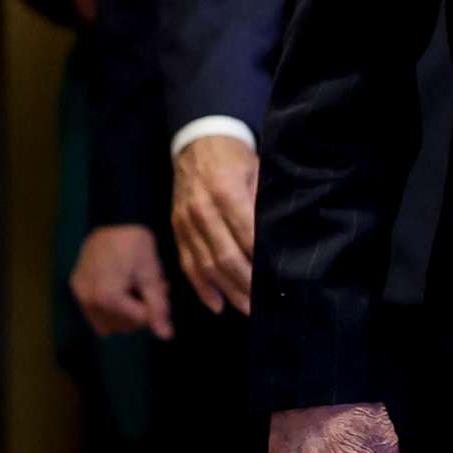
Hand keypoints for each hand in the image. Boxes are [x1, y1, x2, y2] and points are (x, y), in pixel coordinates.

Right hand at [69, 223, 173, 339]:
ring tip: (134, 288)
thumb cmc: (135, 243)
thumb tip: (166, 336)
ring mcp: (79, 297)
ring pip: (108, 325)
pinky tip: (119, 288)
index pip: (140, 321)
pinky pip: (94, 314)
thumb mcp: (151, 272)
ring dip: (124, 314)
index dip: (155, 307)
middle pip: (123, 326)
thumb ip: (158, 306)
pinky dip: (109, 309)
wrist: (111, 218)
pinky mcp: (75, 290)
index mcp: (108, 298)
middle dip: (140, 311)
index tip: (160, 288)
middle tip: (149, 287)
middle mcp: (89, 303)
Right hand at [172, 134, 258, 315]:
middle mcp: (203, 212)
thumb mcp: (257, 169)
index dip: (259, 259)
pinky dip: (201, 287)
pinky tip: (216, 304)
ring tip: (245, 310)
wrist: (197, 143)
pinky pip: (187, 264)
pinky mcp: (176, 230)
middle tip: (262, 305)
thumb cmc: (235, 157)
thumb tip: (276, 235)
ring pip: (206, 265)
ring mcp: (186, 223)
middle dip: (245, 284)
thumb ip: (263, 200)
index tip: (276, 278)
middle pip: (225, 256)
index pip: (246, 234)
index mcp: (226, 193)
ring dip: (226, 291)